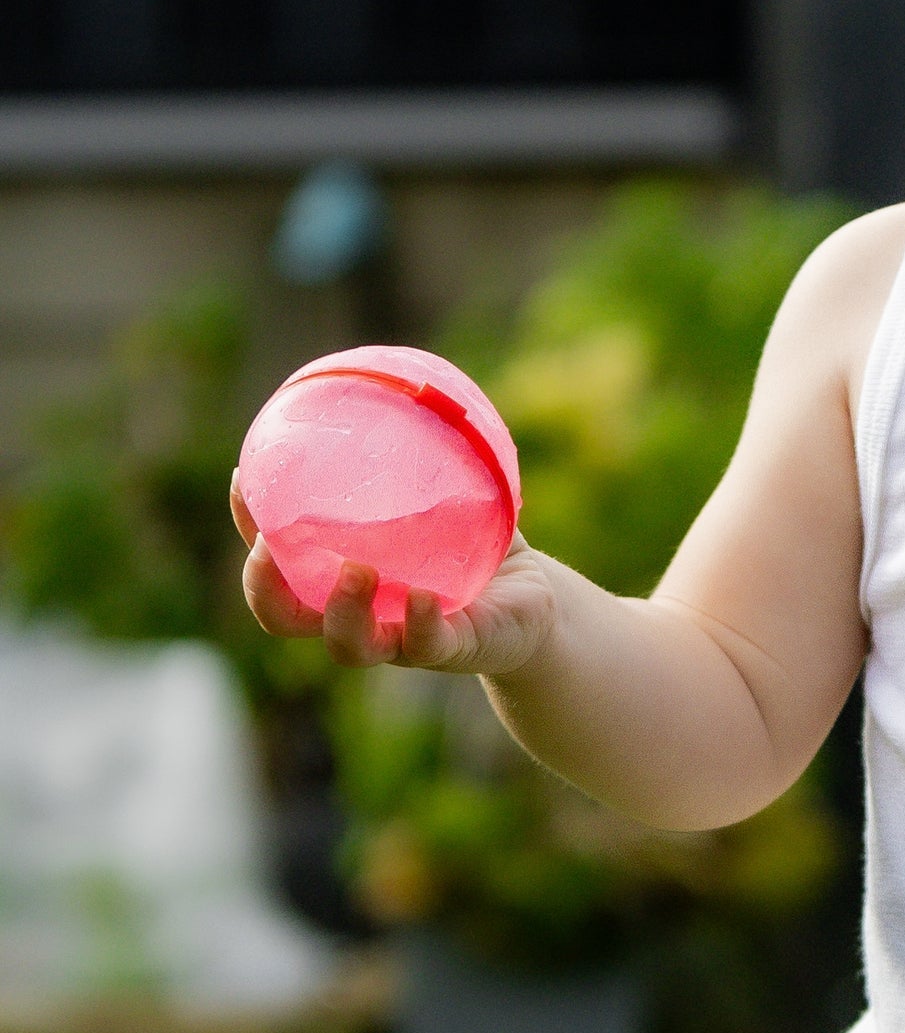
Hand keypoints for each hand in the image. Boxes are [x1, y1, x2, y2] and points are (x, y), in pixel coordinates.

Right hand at [232, 472, 559, 675]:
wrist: (533, 600)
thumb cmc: (480, 542)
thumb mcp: (457, 488)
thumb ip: (433, 449)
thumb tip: (421, 383)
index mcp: (341, 572)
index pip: (278, 553)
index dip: (247, 522)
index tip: (243, 477)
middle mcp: (359, 611)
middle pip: (284, 616)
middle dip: (264, 588)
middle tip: (266, 550)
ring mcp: (400, 637)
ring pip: (347, 645)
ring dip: (341, 613)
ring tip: (355, 572)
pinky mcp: (450, 649)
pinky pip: (425, 646)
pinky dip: (419, 625)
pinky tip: (422, 598)